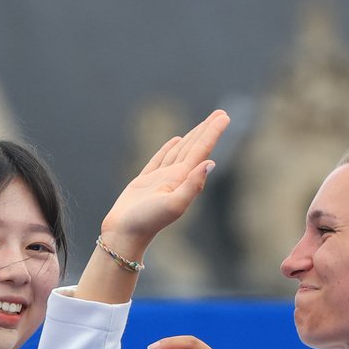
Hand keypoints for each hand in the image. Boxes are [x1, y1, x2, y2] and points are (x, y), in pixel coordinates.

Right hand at [97, 109, 229, 258]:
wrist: (124, 235)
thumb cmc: (148, 222)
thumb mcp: (174, 205)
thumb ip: (193, 185)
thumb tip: (211, 163)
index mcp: (183, 180)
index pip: (201, 151)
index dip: (213, 133)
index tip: (224, 116)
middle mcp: (175, 178)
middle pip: (194, 148)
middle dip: (206, 130)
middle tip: (220, 113)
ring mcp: (159, 180)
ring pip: (178, 151)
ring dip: (191, 137)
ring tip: (203, 124)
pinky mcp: (143, 182)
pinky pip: (159, 160)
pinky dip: (168, 149)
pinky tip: (175, 141)